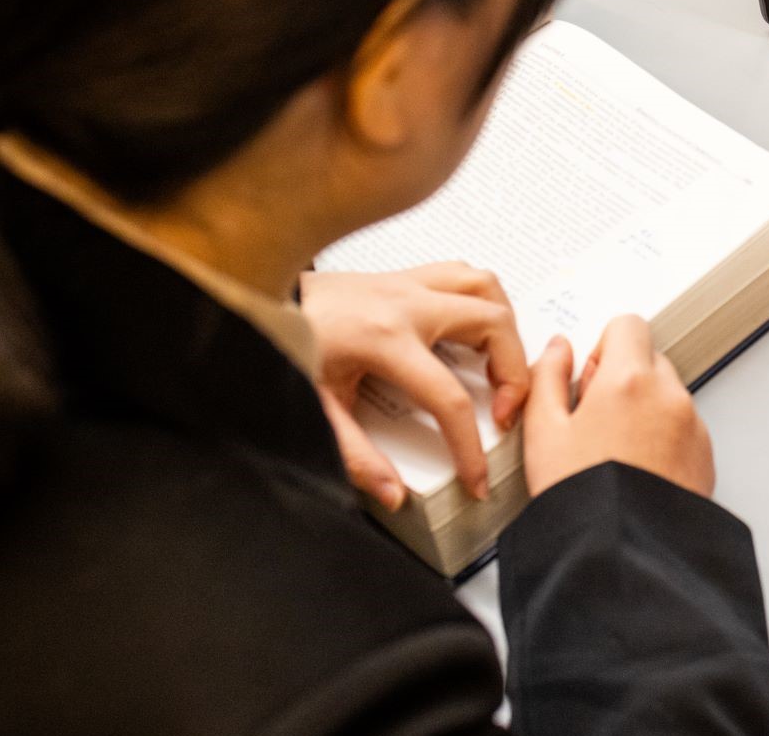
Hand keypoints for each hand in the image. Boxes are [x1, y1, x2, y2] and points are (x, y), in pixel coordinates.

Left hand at [300, 263, 529, 508]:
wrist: (255, 294)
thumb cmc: (282, 340)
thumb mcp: (314, 408)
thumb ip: (354, 456)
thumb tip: (393, 492)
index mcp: (383, 339)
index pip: (447, 398)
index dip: (470, 445)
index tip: (476, 476)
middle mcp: (405, 304)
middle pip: (492, 325)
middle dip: (513, 373)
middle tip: (504, 411)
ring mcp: (407, 283)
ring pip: (486, 287)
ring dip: (505, 327)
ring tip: (500, 365)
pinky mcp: (403, 276)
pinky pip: (462, 275)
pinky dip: (482, 300)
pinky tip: (473, 328)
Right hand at [522, 316, 714, 498]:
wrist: (623, 553)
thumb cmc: (583, 498)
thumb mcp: (543, 432)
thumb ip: (546, 377)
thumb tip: (556, 350)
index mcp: (629, 380)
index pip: (627, 325)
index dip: (602, 348)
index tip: (587, 381)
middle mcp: (669, 396)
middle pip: (648, 359)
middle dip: (622, 379)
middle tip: (593, 423)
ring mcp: (693, 426)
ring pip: (666, 395)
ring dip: (644, 410)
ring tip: (612, 454)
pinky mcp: (705, 455)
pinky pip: (683, 428)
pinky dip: (663, 438)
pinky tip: (635, 470)